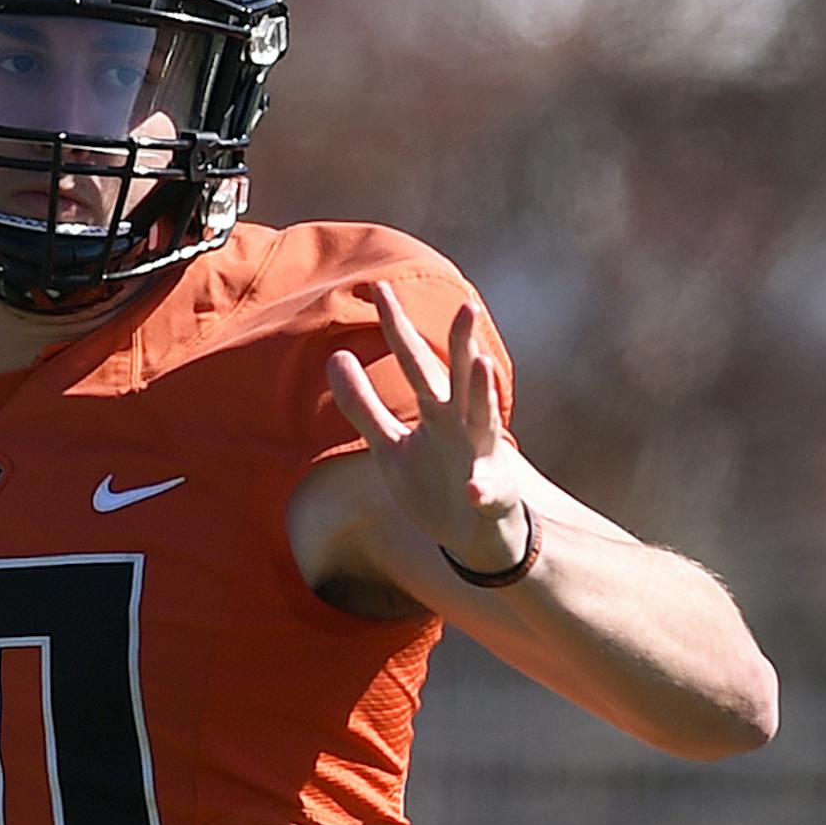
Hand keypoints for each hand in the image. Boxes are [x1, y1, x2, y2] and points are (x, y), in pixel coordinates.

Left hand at [325, 282, 528, 575]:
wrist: (472, 536)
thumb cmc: (434, 482)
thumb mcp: (389, 445)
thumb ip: (363, 405)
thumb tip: (334, 357)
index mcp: (436, 408)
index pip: (414, 359)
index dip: (397, 327)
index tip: (379, 288)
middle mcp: (461, 423)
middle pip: (457, 376)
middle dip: (463, 342)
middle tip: (465, 306)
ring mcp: (480, 455)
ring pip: (483, 417)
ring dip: (482, 392)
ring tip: (480, 364)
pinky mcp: (490, 493)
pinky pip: (486, 491)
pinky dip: (482, 489)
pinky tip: (474, 490)